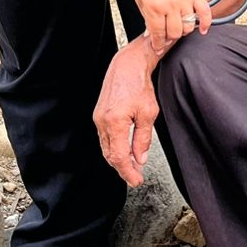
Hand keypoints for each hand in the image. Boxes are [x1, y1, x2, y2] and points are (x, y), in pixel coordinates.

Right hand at [93, 35, 157, 186]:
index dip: (127, 172)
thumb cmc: (139, 85)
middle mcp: (102, 122)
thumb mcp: (148, 113)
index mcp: (115, 122)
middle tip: (135, 177)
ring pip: (106, 148)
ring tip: (132, 166)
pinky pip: (105, 138)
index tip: (136, 180)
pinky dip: (114, 148)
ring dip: (118, 159)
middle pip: (110, 155)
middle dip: (123, 169)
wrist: (127, 66)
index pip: (119, 157)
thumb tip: (140, 158)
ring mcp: (98, 118)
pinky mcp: (99, 115)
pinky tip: (124, 151)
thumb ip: (143, 139)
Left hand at [133, 0, 210, 52]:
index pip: (158, 34)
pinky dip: (205, 23)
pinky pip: (205, 12)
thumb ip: (146, 17)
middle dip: (169, 38)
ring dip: (183, 31)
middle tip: (166, 36)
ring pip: (189, 26)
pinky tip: (203, 30)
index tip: (157, 47)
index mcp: (154, 7)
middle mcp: (171, 5)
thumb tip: (151, 33)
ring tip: (178, 28)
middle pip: (175, 33)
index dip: (157, 43)